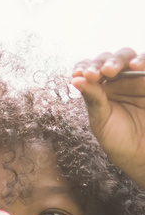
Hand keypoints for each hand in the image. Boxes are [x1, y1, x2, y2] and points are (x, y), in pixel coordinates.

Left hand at [72, 48, 144, 186]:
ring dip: (119, 60)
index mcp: (103, 88)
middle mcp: (121, 80)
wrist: (141, 155)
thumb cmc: (118, 139)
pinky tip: (135, 65)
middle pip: (111, 60)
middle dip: (101, 63)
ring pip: (130, 58)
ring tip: (109, 70)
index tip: (78, 73)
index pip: (93, 69)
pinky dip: (143, 60)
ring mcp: (139, 80)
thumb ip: (92, 98)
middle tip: (94, 73)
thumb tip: (75, 79)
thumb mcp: (100, 119)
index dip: (85, 67)